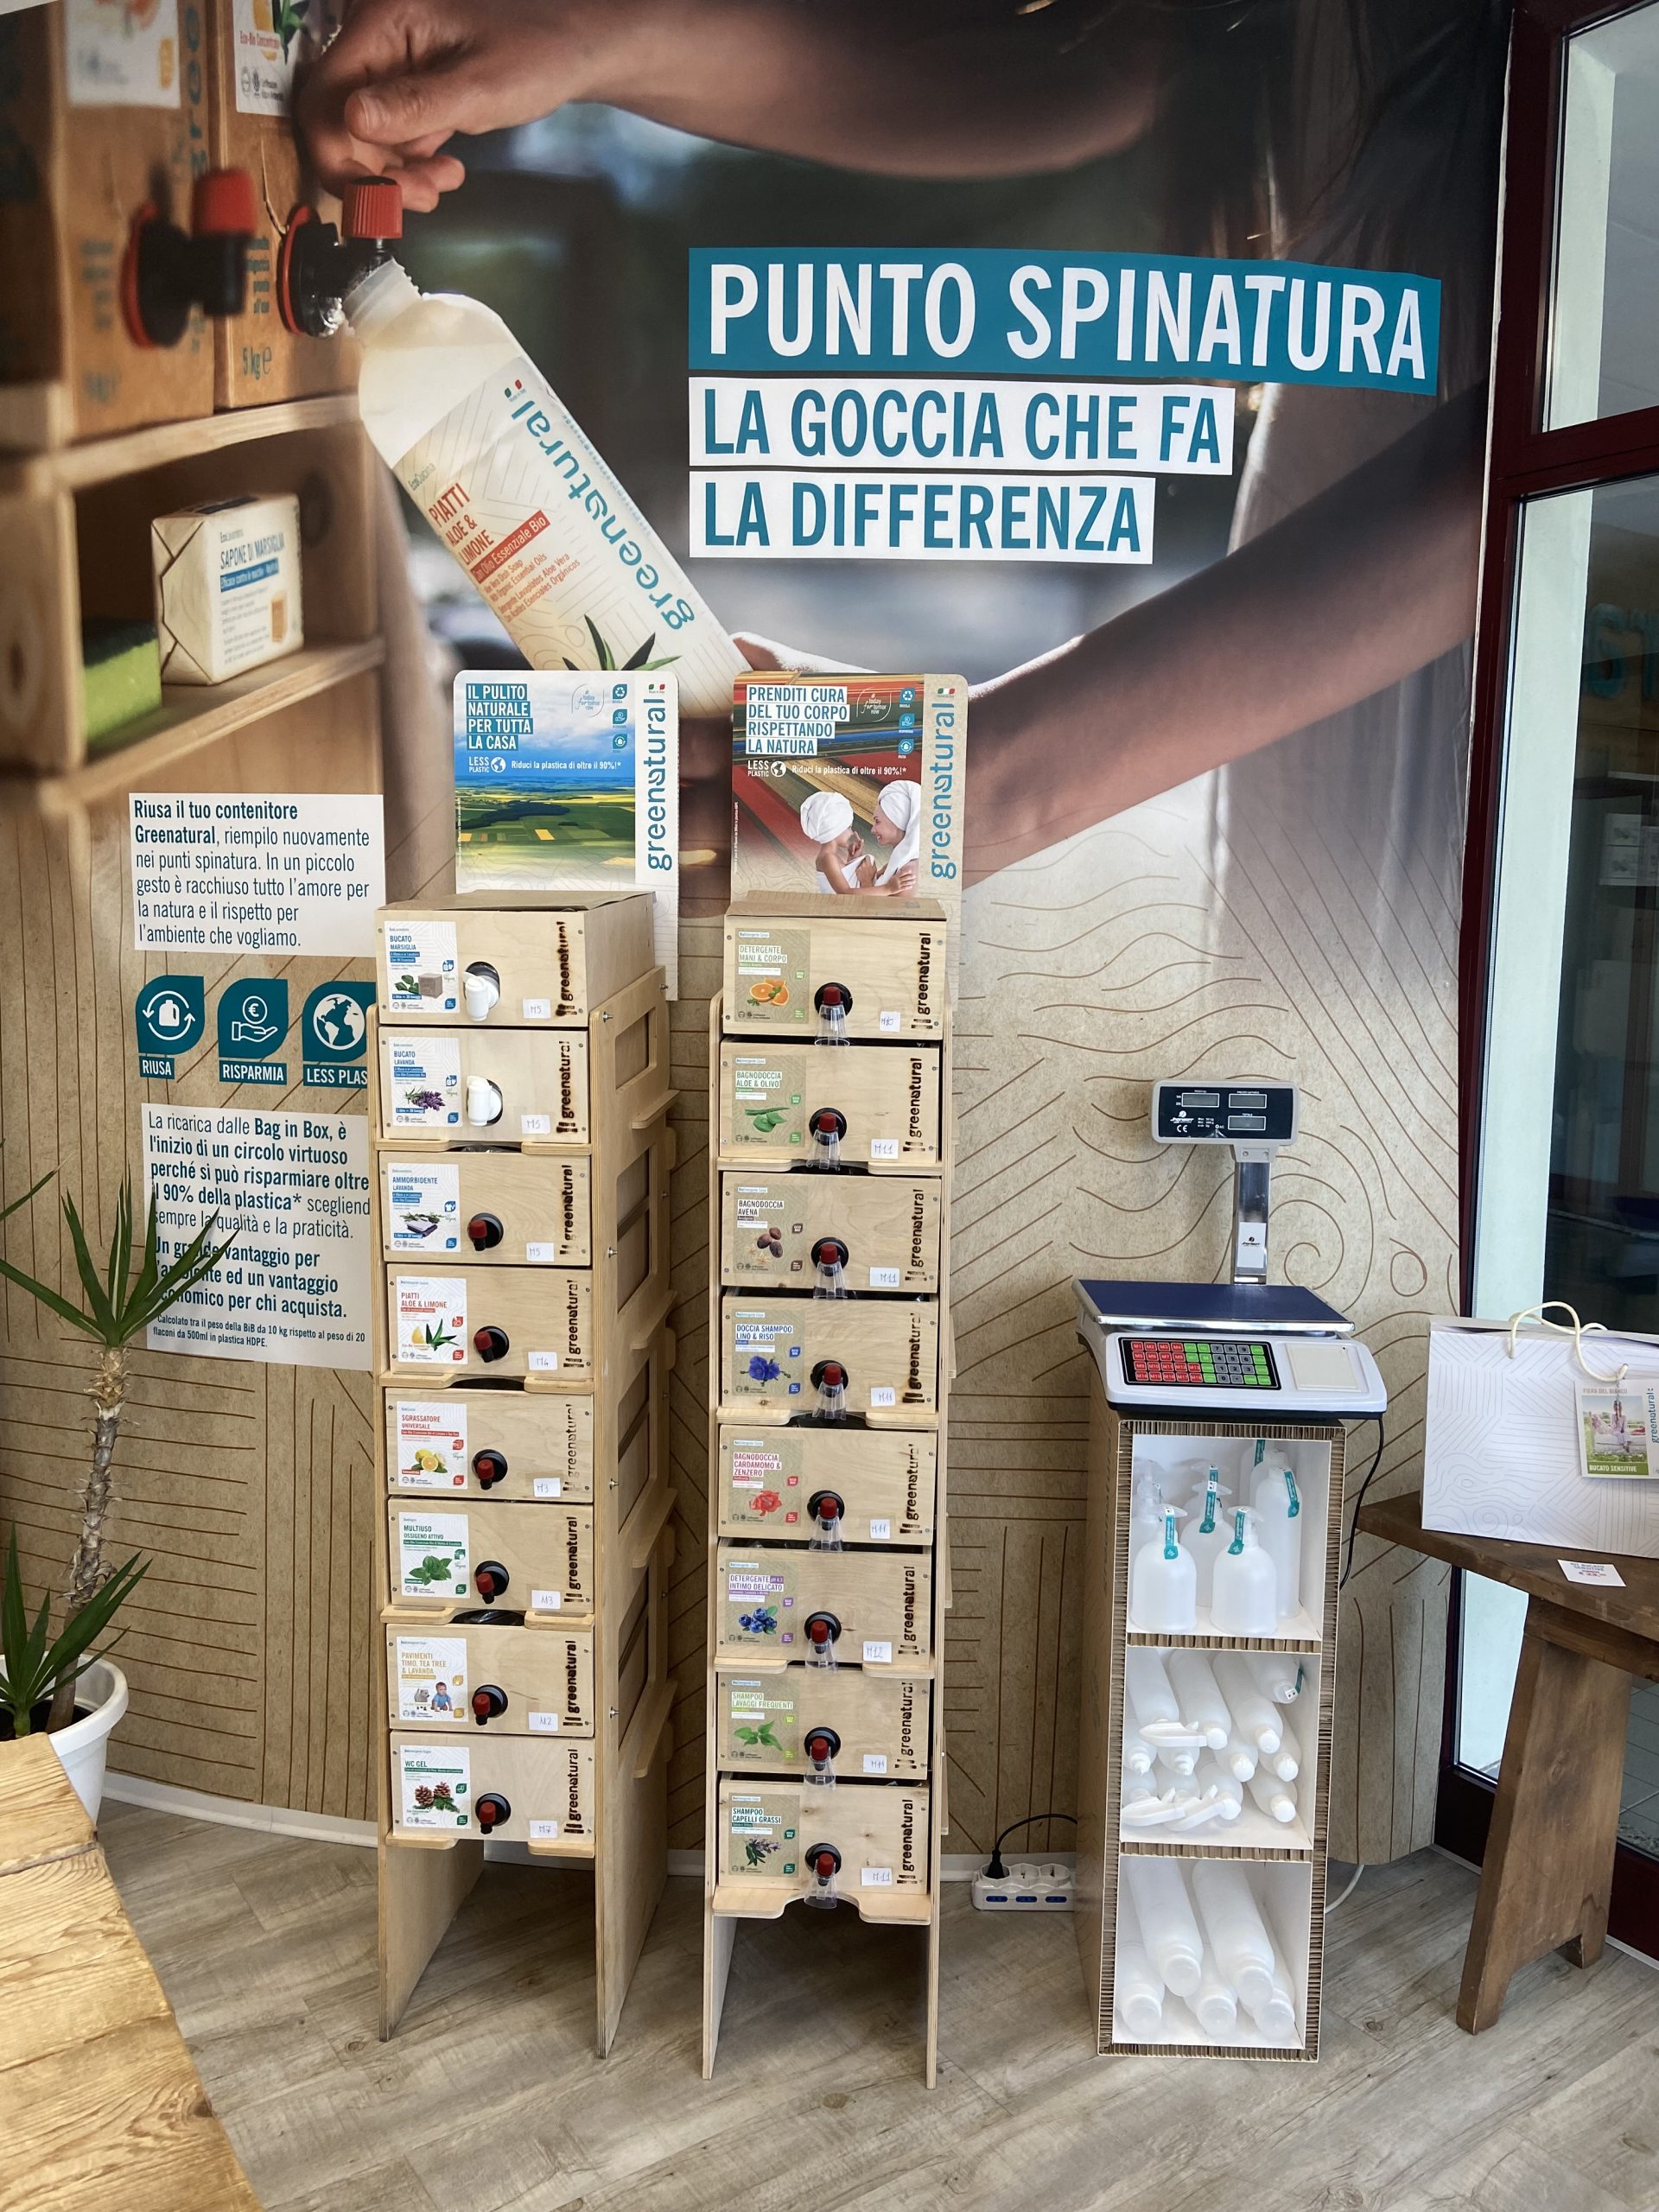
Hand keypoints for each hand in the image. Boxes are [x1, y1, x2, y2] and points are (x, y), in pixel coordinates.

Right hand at [297, 0, 632, 207]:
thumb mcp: (478, 87)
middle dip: (372, 172)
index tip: (374, 199)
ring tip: (443, 183)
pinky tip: (443, 172)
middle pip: (335, 120)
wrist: (572, 51)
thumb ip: (415, 105)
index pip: (323, 95)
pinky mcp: (406, 90)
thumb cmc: (535, 55)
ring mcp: (389, 66)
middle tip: (421, 198)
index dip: (337, 155)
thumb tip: (350, 123)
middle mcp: (375, 40)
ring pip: (360, 137)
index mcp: (383, 22)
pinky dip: (408, 165)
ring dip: (394, 175)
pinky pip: (387, 137)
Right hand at [887, 861, 917, 895]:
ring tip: (914, 881)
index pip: (902, 873)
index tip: (910, 871)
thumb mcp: (892, 877)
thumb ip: (897, 874)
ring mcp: (898, 885)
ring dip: (911, 882)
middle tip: (914, 876)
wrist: (886, 888)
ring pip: (906, 883)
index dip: (906, 872)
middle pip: (905, 878)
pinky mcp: (899, 889)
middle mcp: (898, 880)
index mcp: (896, 877)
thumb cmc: (889, 882)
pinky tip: (911, 886)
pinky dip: (908, 887)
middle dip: (910, 877)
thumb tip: (900, 870)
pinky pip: (904, 888)